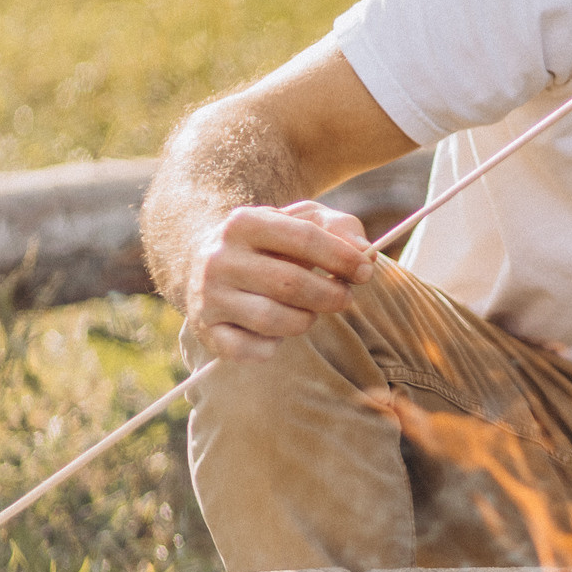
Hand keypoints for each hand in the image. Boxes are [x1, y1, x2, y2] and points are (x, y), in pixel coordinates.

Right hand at [185, 201, 375, 361]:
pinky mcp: (206, 330)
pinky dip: (271, 347)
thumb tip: (364, 250)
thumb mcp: (301, 221)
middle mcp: (219, 258)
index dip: (342, 257)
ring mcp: (208, 296)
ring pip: (272, 319)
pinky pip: (246, 350)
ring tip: (309, 312)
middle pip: (290, 283)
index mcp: (244, 222)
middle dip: (330, 295)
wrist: (206, 262)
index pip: (303, 237)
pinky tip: (276, 333)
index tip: (366, 271)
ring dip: (304, 320)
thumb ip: (338, 227)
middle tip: (345, 298)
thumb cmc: (271, 243)